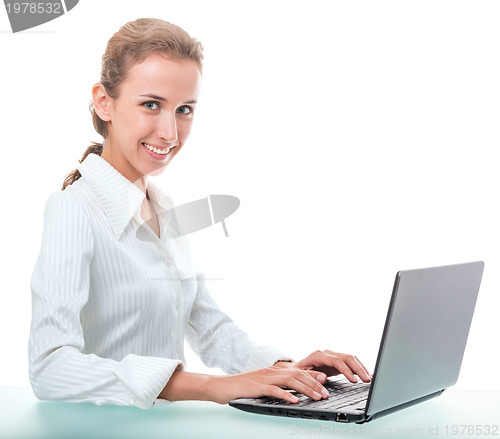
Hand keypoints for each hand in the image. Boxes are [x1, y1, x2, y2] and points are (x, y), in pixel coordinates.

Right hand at [208, 366, 331, 404]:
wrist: (221, 386)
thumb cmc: (241, 387)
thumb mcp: (262, 385)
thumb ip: (276, 386)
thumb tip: (292, 393)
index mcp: (274, 371)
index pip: (297, 370)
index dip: (312, 375)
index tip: (326, 380)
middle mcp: (271, 372)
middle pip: (297, 375)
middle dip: (314, 384)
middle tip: (326, 393)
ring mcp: (264, 378)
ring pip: (290, 381)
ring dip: (306, 389)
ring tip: (317, 397)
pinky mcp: (256, 387)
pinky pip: (274, 390)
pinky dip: (287, 396)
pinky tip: (295, 401)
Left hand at [275, 350, 371, 383]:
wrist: (294, 369)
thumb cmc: (297, 373)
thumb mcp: (301, 375)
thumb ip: (312, 376)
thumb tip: (324, 377)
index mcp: (318, 355)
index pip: (337, 360)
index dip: (346, 370)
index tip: (354, 380)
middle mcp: (327, 353)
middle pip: (347, 357)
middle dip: (358, 368)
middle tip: (367, 380)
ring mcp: (332, 356)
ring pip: (351, 358)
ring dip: (361, 367)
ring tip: (369, 378)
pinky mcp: (337, 360)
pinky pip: (350, 362)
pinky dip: (359, 367)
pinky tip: (365, 374)